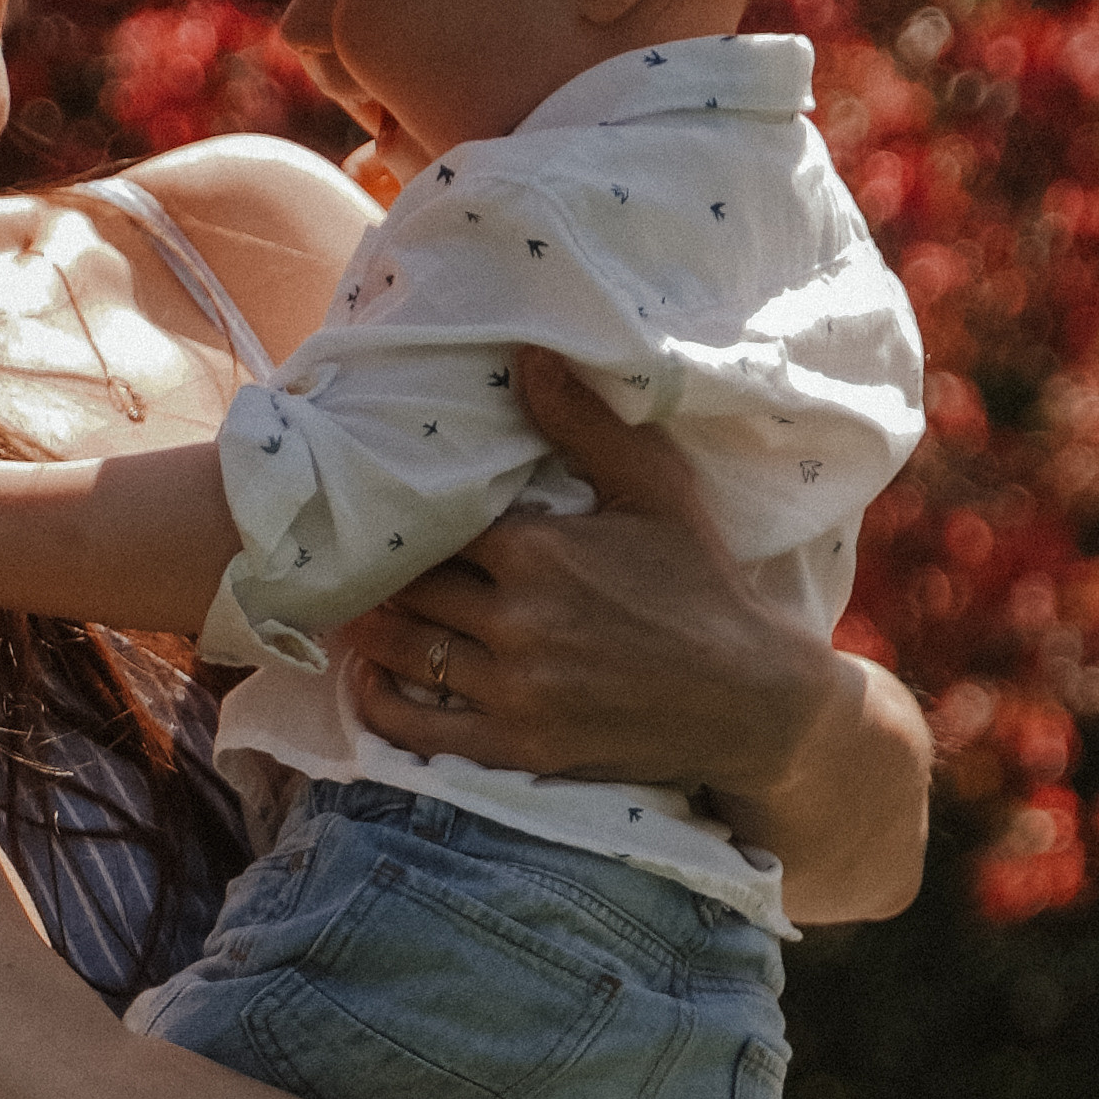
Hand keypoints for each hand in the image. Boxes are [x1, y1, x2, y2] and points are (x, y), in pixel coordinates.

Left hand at [341, 350, 827, 802]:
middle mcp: (516, 619)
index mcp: (538, 550)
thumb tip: (527, 354)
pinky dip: (379, 704)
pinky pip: (417, 728)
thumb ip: (585, 425)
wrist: (751, 699)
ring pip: (403, 651)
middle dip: (379, 575)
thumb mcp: (655, 491)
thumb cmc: (703, 586)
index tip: (377, 512)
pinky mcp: (518, 744)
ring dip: (367, 632)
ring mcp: (514, 688)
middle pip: (409, 590)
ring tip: (347, 612)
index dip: (403, 522)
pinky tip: (366, 682)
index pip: (433, 528)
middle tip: (349, 562)